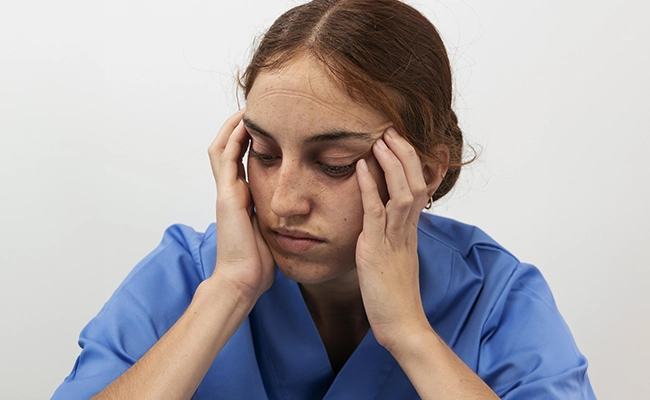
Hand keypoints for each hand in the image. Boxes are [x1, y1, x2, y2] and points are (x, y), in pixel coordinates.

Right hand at [207, 110, 274, 300]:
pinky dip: (234, 139)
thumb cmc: (258, 262)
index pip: (239, 162)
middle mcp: (230, 192)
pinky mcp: (227, 195)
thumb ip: (277, 218)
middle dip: (237, 128)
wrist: (243, 279)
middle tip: (253, 111)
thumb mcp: (272, 232)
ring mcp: (226, 192)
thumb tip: (297, 214)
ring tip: (248, 109)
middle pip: (226, 149)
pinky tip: (245, 124)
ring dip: (233, 127)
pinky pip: (227, 158)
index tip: (264, 127)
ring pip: (222, 148)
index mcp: (240, 199)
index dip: (247, 142)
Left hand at [355, 127, 434, 352]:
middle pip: (415, 181)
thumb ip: (392, 237)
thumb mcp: (395, 259)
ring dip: (392, 163)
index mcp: (409, 230)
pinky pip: (376, 212)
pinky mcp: (378, 249)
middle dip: (405, 154)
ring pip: (402, 191)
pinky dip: (369, 186)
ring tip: (381, 139)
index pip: (419, 187)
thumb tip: (383, 223)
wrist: (402, 325)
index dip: (415, 162)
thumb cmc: (395, 296)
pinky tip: (361, 166)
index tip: (404, 141)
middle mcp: (406, 229)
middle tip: (391, 130)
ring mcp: (394, 238)